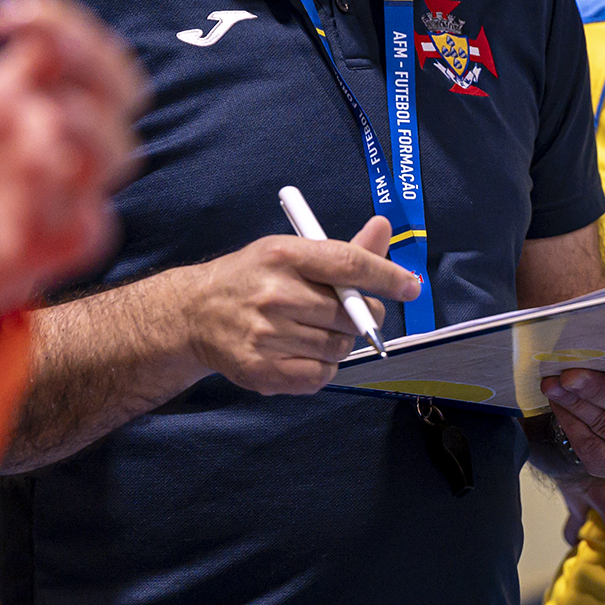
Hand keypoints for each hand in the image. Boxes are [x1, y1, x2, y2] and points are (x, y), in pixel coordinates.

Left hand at [0, 0, 146, 330]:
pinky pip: (90, 229)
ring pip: (118, 154)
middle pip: (123, 87)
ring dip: (85, 129)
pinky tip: (22, 198)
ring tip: (30, 131)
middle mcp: (49, 141)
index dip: (57, 19)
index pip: (75, 43)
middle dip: (92, 59)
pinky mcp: (50, 250)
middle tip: (44, 54)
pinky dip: (69, 208)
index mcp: (21, 98)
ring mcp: (57, 195)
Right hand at [180, 214, 420, 394]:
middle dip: (361, 316)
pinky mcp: (263, 371)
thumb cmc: (252, 278)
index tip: (410, 286)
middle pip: (349, 314)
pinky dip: (321, 368)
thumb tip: (384, 228)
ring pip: (338, 348)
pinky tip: (302, 352)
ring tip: (314, 330)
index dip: (386, 275)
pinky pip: (320, 376)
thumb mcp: (290, 251)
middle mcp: (274, 295)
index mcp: (283, 255)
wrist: (194, 314)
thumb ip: (342, 249)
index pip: (347, 264)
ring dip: (339, 343)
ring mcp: (267, 336)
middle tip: (350, 312)